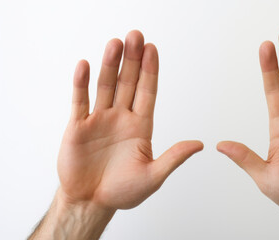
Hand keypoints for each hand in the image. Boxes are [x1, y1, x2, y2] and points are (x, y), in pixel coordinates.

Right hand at [58, 30, 202, 210]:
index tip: (153, 50)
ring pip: (106, 86)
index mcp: (141, 127)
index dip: (150, 71)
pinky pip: (80, 101)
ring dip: (109, 65)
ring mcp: (99, 120)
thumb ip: (173, 158)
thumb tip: (200, 144)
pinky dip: (82, 84)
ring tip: (115, 44)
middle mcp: (121, 118)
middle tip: (136, 36)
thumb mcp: (153, 177)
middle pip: (128, 83)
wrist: (91, 202)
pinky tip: (85, 66)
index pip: (148, 93)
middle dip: (132, 60)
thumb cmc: (123, 192)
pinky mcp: (78, 126)